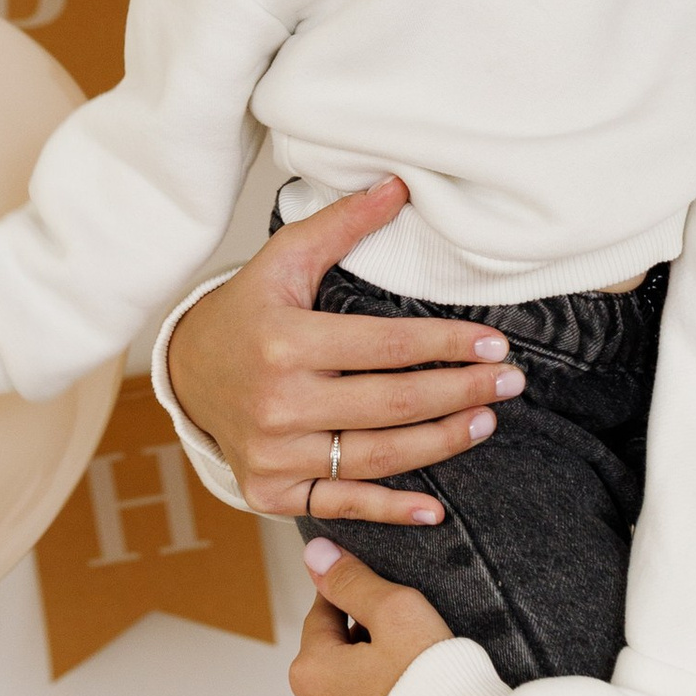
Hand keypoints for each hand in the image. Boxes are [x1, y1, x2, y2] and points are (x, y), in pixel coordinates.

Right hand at [163, 177, 522, 526]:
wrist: (185, 374)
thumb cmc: (245, 313)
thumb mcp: (284, 260)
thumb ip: (342, 223)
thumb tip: (399, 184)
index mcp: (285, 343)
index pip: (387, 346)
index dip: (448, 344)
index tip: (495, 344)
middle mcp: (279, 403)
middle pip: (392, 403)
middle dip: (461, 391)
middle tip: (510, 382)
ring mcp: (274, 453)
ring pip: (377, 456)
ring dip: (442, 442)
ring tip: (486, 420)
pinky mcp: (271, 491)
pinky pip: (341, 503)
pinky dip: (391, 511)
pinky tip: (436, 508)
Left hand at [268, 543, 454, 695]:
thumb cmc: (441, 695)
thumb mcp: (404, 615)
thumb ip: (354, 583)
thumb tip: (314, 554)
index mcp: (315, 671)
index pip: (322, 625)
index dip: (348, 613)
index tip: (369, 614)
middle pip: (318, 684)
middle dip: (346, 675)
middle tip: (396, 678)